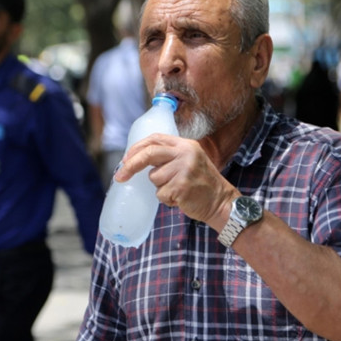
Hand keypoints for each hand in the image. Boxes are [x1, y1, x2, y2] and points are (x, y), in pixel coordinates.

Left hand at [114, 133, 237, 228]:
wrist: (221, 201)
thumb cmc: (201, 183)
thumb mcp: (189, 161)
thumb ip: (169, 156)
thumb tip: (137, 160)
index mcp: (185, 145)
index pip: (155, 139)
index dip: (137, 148)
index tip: (125, 159)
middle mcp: (185, 153)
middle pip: (149, 154)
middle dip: (131, 165)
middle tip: (119, 176)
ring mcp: (184, 169)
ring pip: (154, 178)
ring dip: (161, 188)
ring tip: (178, 190)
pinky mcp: (182, 186)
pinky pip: (161, 194)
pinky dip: (167, 200)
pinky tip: (181, 199)